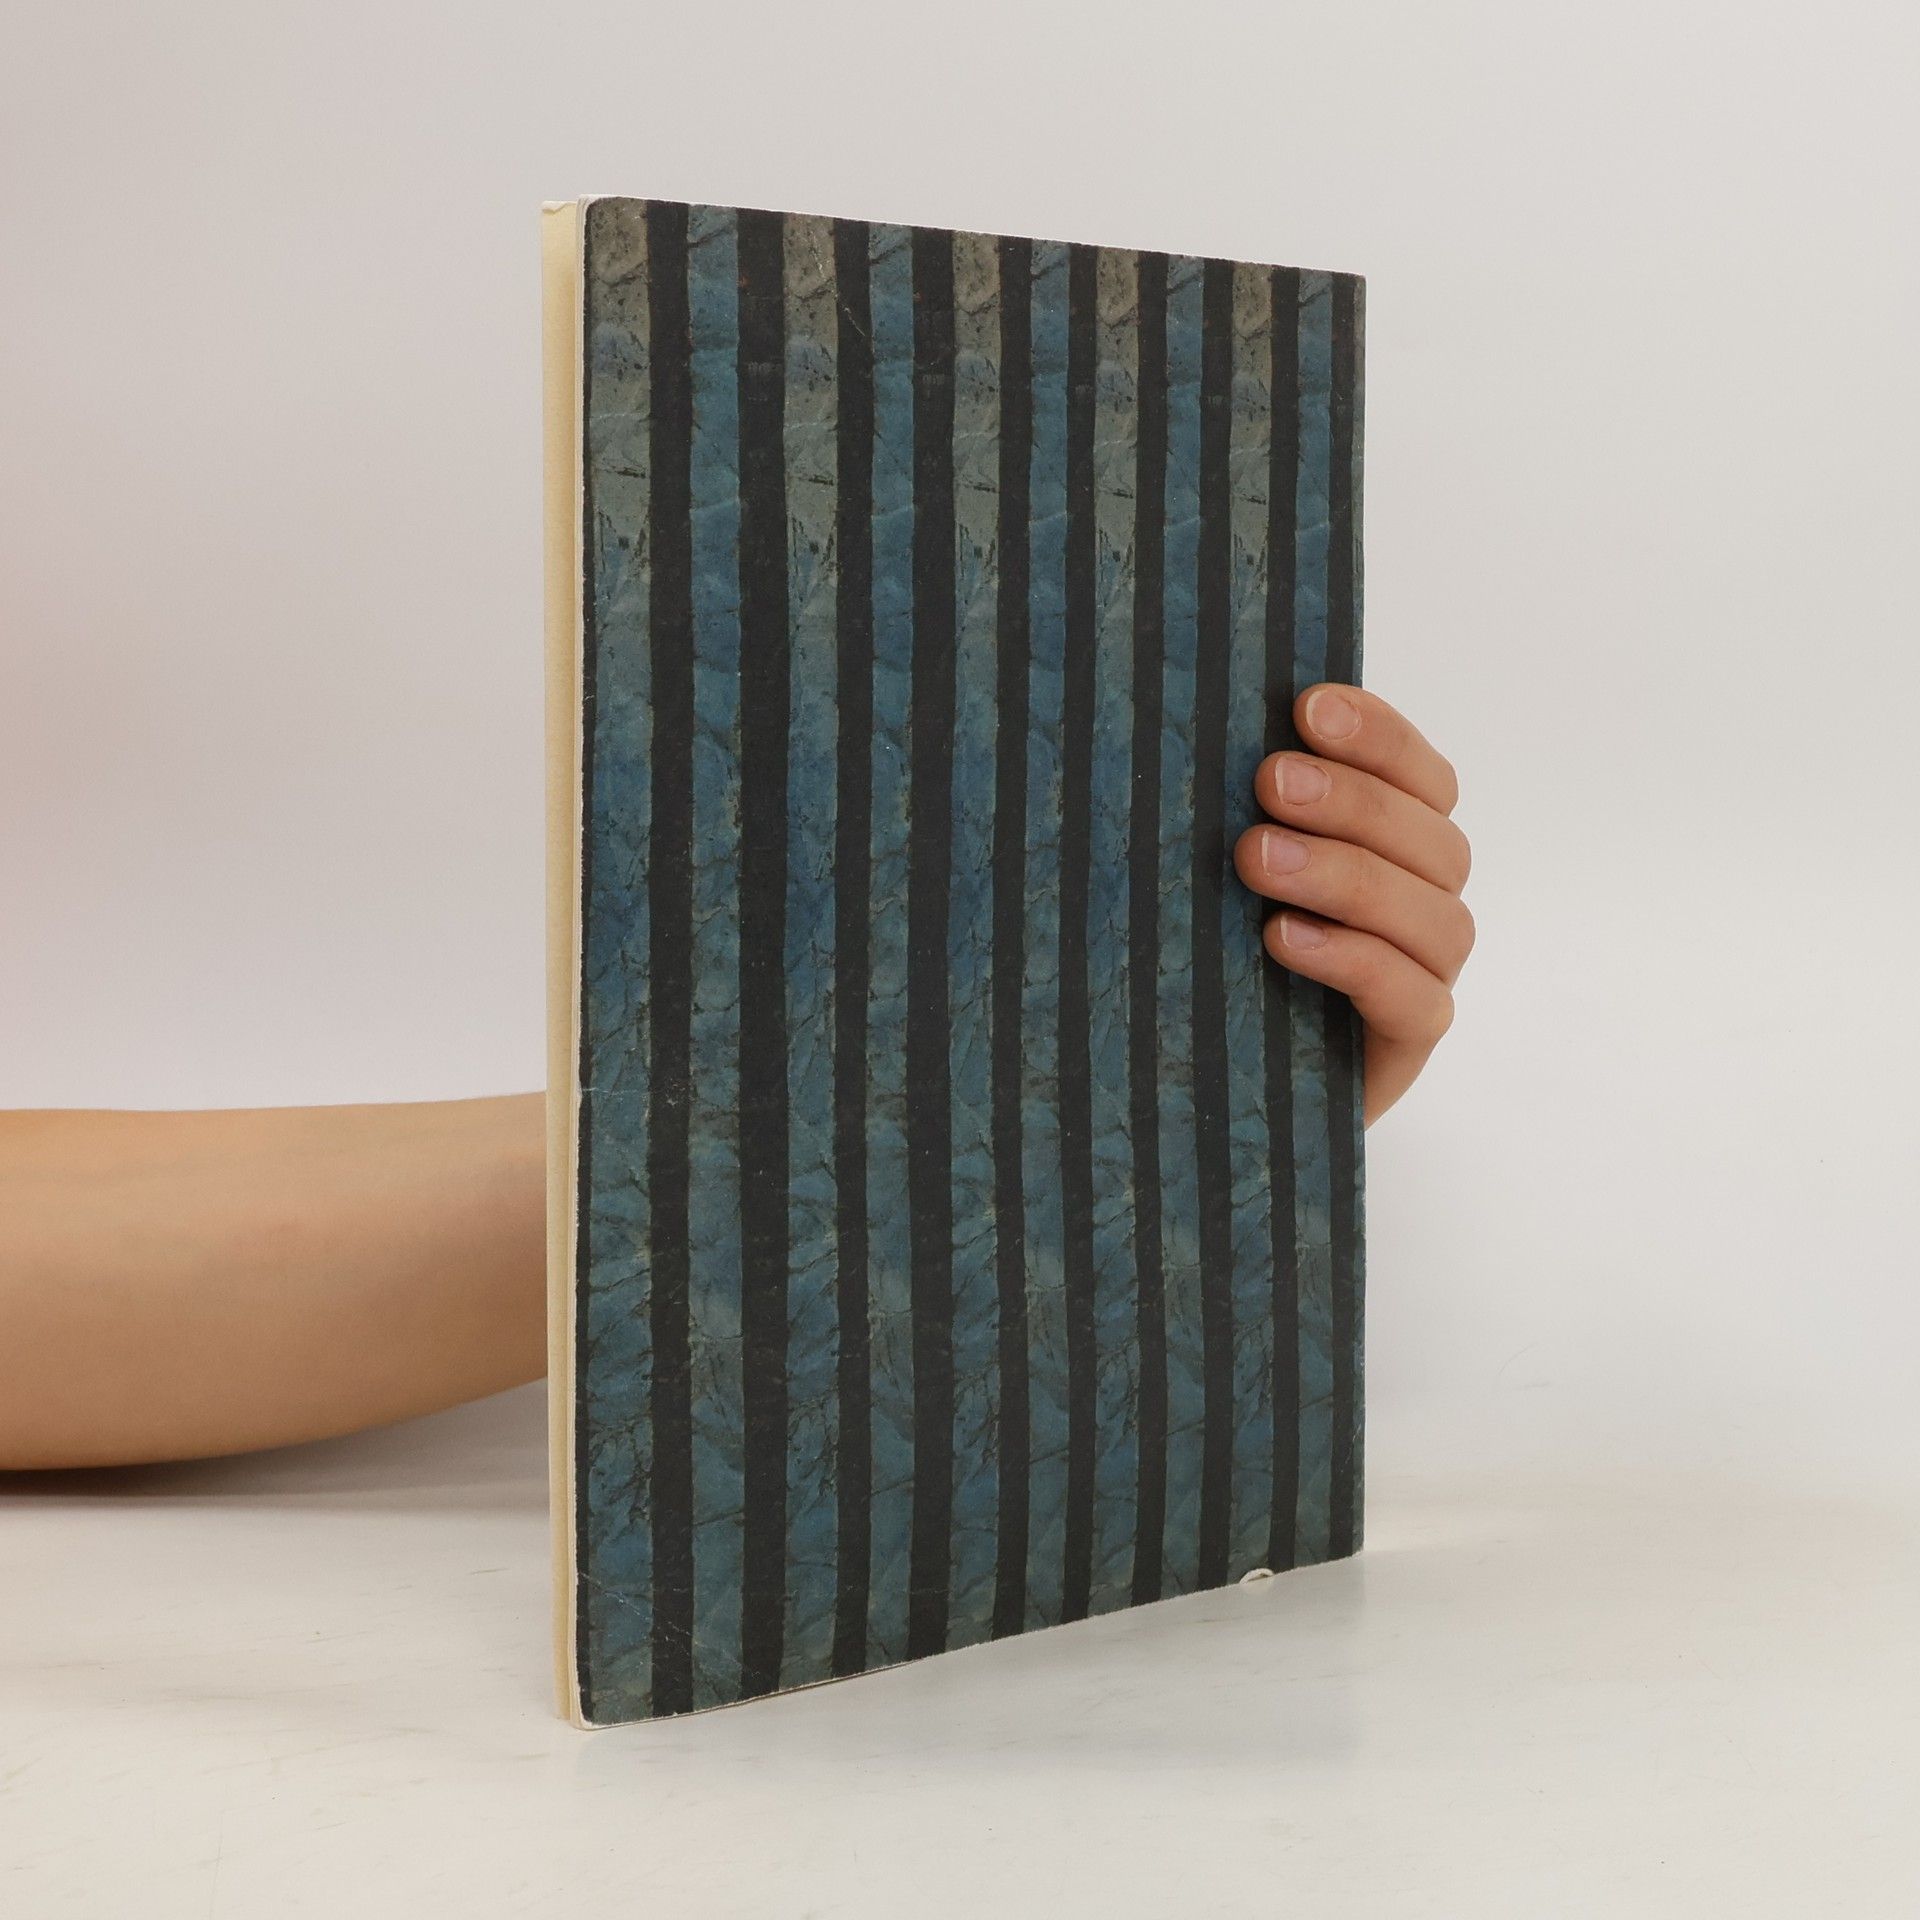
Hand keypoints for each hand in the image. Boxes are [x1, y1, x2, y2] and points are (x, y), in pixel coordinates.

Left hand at [1232, 686, 1472, 1123]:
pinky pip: (1412, 998)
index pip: (1420, 776)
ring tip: (1256, 858)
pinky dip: (1353, 960)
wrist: (1197, 1087)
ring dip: (1345, 874)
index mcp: (1396, 846)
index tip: (1307, 707)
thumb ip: (1236, 809)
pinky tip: (1282, 939)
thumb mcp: (1215, 873)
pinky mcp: (1406, 1045)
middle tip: (1269, 781)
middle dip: (1351, 800)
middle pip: (1429, 838)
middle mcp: (1422, 904)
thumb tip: (1189, 729)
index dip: (1378, 735)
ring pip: (1431, 914)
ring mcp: (1423, 976)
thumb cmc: (1208, 956)